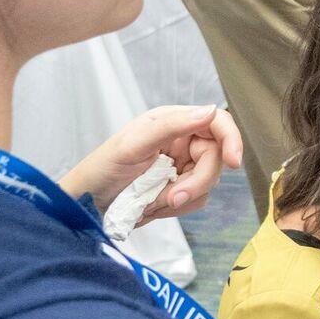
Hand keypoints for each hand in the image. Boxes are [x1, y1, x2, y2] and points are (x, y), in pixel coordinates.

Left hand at [60, 104, 241, 220]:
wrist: (86, 206)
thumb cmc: (101, 170)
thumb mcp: (132, 145)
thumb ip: (171, 126)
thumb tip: (210, 111)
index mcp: (172, 121)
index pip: (216, 122)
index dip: (231, 139)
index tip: (233, 162)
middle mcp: (182, 141)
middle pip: (216, 158)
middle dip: (197, 181)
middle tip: (173, 197)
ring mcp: (183, 166)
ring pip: (209, 182)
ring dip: (183, 197)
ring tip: (153, 201)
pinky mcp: (180, 189)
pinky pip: (198, 199)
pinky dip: (178, 207)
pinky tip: (154, 205)